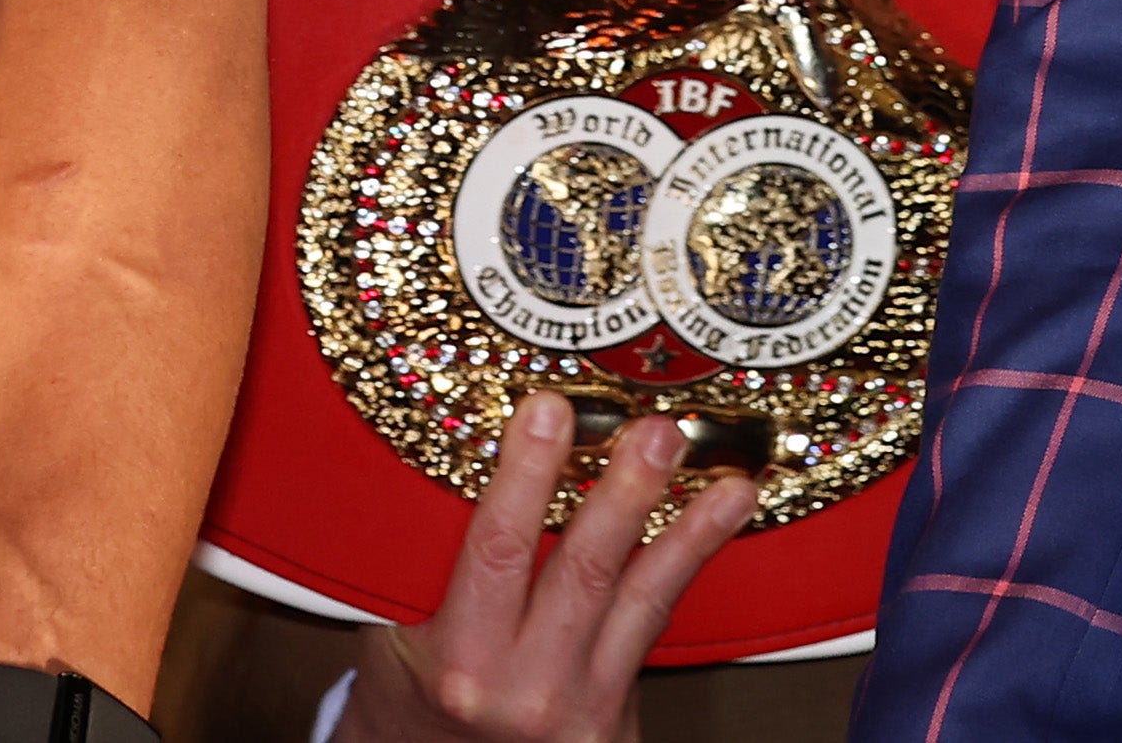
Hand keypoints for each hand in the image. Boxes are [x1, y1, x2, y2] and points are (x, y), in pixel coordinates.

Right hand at [344, 396, 765, 742]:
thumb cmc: (410, 706)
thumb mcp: (393, 635)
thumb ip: (425, 562)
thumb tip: (458, 451)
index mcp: (460, 662)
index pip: (498, 549)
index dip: (526, 475)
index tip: (548, 409)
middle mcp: (525, 689)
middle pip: (586, 570)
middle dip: (628, 492)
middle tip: (658, 431)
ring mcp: (580, 711)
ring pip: (643, 604)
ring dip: (689, 535)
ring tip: (728, 485)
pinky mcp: (617, 727)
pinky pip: (651, 634)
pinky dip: (682, 576)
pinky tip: (711, 530)